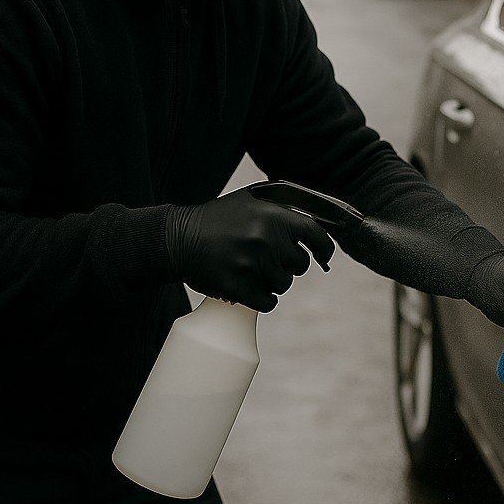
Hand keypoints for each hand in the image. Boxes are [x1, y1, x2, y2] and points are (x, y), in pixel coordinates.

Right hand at [165, 186, 334, 312]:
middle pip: (300, 264)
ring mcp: (251, 264)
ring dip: (274, 282)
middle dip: (289, 264)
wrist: (178, 238)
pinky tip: (254, 290)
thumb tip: (313, 227)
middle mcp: (265, 238)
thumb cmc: (218, 219)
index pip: (315, 235)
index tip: (324, 256)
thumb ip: (281, 210)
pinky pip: (268, 302)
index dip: (324, 248)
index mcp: (272, 216)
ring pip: (284, 284)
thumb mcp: (250, 201)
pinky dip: (264, 300)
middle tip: (270, 260)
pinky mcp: (237, 286)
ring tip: (255, 271)